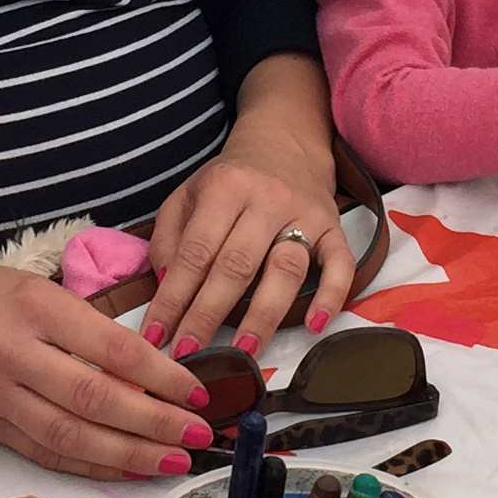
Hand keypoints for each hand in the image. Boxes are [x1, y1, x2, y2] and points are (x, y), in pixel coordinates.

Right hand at [0, 246, 212, 482]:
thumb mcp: (37, 289)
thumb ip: (86, 327)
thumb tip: (154, 367)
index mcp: (35, 307)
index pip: (112, 349)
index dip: (161, 377)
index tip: (198, 393)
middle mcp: (12, 352)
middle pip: (94, 399)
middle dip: (154, 424)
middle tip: (197, 435)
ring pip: (70, 436)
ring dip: (128, 455)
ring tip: (173, 461)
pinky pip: (44, 453)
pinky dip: (89, 466)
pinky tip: (126, 470)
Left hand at [144, 128, 351, 357]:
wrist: (286, 143)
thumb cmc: (230, 180)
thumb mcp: (188, 194)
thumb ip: (169, 237)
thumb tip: (165, 287)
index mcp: (225, 188)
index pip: (195, 252)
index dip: (173, 298)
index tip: (156, 336)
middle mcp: (266, 199)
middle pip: (236, 265)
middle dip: (208, 314)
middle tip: (188, 354)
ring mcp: (305, 214)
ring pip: (285, 269)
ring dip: (263, 315)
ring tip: (243, 353)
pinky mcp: (336, 227)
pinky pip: (340, 264)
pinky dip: (331, 295)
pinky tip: (315, 326)